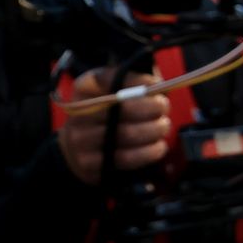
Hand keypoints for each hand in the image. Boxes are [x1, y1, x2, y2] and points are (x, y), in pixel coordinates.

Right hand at [56, 69, 170, 186]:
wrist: (77, 145)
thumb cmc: (104, 112)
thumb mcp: (112, 89)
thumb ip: (134, 83)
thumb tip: (159, 87)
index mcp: (85, 87)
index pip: (111, 78)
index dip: (138, 82)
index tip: (158, 85)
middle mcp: (79, 113)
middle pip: (122, 109)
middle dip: (151, 108)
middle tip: (165, 107)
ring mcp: (80, 140)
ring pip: (126, 135)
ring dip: (153, 131)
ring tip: (163, 126)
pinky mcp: (89, 164)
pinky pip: (125, 158)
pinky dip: (147, 152)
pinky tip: (158, 146)